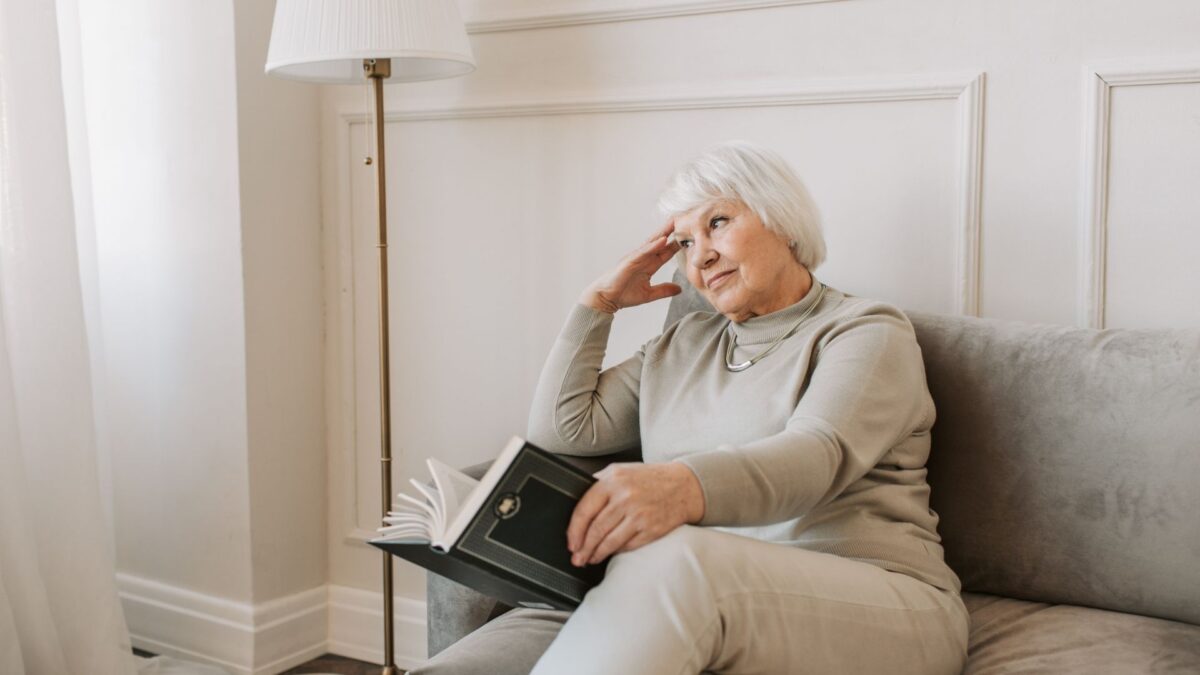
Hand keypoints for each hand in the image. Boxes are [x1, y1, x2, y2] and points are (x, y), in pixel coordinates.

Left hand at [566, 462, 704, 566]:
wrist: (684, 486)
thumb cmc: (649, 478)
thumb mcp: (622, 470)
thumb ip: (600, 482)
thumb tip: (578, 499)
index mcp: (613, 481)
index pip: (585, 509)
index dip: (574, 530)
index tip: (571, 542)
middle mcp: (625, 498)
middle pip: (596, 529)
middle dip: (583, 547)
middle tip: (576, 557)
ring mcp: (639, 515)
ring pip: (610, 541)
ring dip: (596, 553)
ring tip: (589, 559)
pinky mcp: (651, 530)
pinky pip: (627, 546)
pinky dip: (616, 552)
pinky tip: (610, 553)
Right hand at [580, 221, 681, 312]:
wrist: (606, 299)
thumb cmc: (623, 294)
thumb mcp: (649, 294)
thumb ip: (663, 290)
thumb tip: (679, 289)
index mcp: (648, 265)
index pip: (666, 252)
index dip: (677, 244)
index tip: (690, 236)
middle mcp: (643, 258)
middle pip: (660, 242)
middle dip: (672, 232)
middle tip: (685, 220)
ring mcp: (635, 258)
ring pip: (652, 242)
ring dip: (664, 232)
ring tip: (675, 222)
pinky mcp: (629, 261)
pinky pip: (643, 252)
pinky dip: (653, 245)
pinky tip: (663, 239)